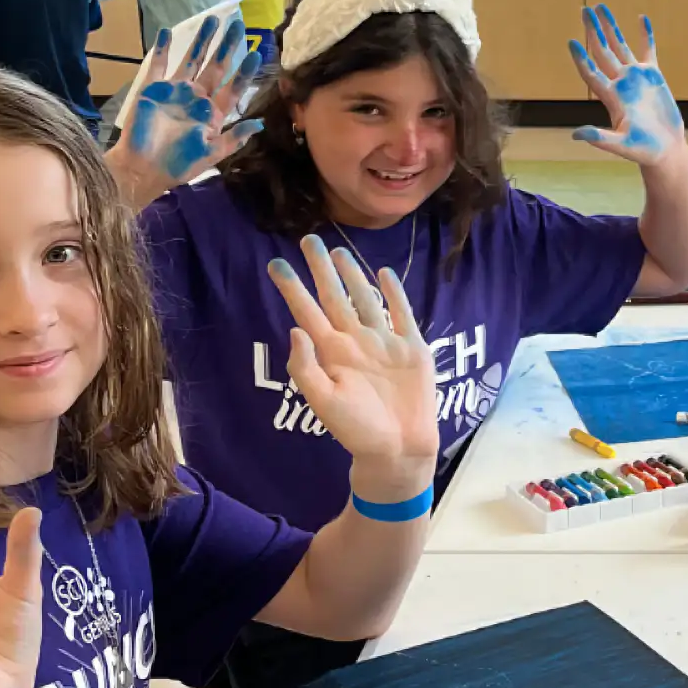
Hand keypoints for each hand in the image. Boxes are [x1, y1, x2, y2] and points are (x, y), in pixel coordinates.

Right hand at [107, 14, 261, 205]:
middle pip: (216, 67)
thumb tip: (260, 124)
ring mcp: (175, 90)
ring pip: (191, 59)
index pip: (233, 88)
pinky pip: (158, 64)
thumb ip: (235, 137)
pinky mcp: (153, 88)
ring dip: (201, 41)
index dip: (244, 72)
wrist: (144, 168)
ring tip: (212, 20)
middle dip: (227, 47)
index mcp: (213, 113)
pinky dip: (162, 48)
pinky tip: (168, 31)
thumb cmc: (180, 164)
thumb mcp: (213, 153)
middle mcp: (197, 98)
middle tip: (237, 25)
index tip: (256, 54)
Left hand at [267, 236, 439, 477]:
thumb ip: (306, 367)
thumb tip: (295, 328)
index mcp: (331, 353)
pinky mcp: (411, 348)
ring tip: (340, 251)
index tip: (277, 264)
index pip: (308, 312)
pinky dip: (394, 293)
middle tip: (308, 239)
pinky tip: (384, 274)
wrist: (398, 449)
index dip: (292, 289)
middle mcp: (355, 341)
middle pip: (335, 297)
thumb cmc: (357, 430)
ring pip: (365, 299)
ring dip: (353, 274)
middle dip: (321, 269)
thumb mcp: (323, 402)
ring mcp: (384, 342)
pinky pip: (401, 313)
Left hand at [568, 5, 685, 166]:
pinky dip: (645, 35)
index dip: (582, 58)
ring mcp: (635, 77)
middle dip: (593, 31)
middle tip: (584, 9)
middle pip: (602, 51)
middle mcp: (620, 83)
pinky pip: (647, 50)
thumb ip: (600, 138)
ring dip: (611, 27)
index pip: (591, 73)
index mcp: (611, 97)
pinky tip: (641, 18)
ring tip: (602, 7)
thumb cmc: (643, 150)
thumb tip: (576, 135)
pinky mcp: (653, 76)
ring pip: (620, 46)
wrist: (665, 150)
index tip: (572, 42)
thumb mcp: (621, 145)